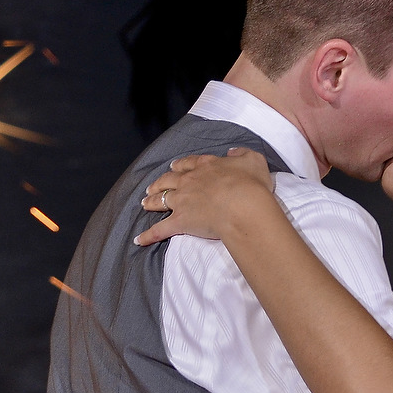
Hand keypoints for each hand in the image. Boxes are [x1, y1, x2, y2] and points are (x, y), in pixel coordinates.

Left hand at [135, 148, 275, 244]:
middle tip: (153, 186)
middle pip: (169, 180)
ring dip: (151, 201)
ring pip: (160, 200)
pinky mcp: (180, 221)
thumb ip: (242, 154)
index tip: (173, 166)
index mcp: (206, 166)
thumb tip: (232, 152)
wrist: (242, 205)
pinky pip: (160, 229)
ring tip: (144, 203)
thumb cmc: (251, 184)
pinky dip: (148, 235)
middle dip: (160, 183)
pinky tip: (139, 240)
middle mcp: (190, 181)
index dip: (180, 165)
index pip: (189, 163)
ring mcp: (182, 201)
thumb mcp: (253, 160)